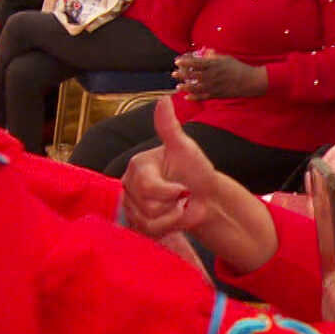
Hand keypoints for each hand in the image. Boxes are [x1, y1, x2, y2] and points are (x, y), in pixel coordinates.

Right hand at [120, 98, 215, 237]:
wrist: (206, 198)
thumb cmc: (196, 172)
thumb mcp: (186, 148)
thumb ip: (170, 127)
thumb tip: (162, 100)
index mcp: (138, 165)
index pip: (148, 187)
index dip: (171, 192)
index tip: (184, 188)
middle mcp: (128, 185)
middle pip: (147, 207)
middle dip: (173, 205)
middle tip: (183, 196)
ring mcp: (131, 206)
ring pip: (148, 222)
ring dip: (172, 219)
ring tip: (179, 207)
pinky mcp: (136, 224)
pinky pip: (149, 233)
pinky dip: (167, 229)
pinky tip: (173, 218)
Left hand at [176, 50, 267, 99]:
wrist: (249, 81)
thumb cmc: (238, 68)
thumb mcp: (226, 59)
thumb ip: (214, 56)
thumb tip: (205, 51)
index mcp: (215, 65)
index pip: (196, 63)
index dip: (186, 62)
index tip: (177, 61)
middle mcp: (213, 76)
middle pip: (194, 75)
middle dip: (182, 75)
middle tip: (173, 73)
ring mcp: (214, 86)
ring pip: (197, 88)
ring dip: (186, 87)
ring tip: (178, 86)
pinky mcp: (217, 94)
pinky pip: (203, 97)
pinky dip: (194, 98)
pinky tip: (187, 97)